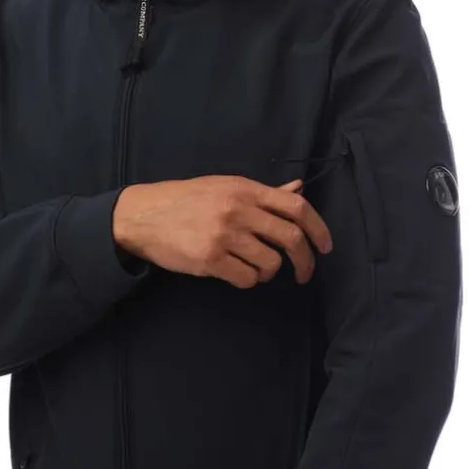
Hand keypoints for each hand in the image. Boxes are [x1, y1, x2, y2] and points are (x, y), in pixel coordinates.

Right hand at [112, 175, 332, 288]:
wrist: (144, 215)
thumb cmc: (187, 200)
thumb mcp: (225, 187)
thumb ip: (263, 193)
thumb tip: (298, 190)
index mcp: (245, 189)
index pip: (297, 207)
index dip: (319, 228)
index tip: (325, 247)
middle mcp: (238, 210)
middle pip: (291, 238)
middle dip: (305, 261)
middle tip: (304, 273)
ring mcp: (224, 235)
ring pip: (270, 263)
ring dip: (269, 272)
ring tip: (255, 268)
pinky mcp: (210, 259)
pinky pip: (246, 279)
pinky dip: (247, 280)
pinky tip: (235, 272)